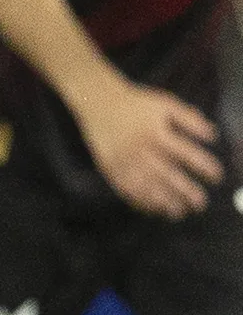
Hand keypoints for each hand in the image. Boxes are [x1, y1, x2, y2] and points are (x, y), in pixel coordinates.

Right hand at [76, 77, 223, 217]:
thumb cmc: (136, 103)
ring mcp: (124, 161)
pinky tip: (152, 208)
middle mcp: (141, 150)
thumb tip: (212, 136)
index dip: (205, 167)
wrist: (98, 102)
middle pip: (168, 176)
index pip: (187, 154)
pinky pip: (125, 189)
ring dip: (164, 202)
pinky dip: (139, 201)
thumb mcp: (166, 103)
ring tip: (178, 213)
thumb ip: (190, 119)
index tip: (216, 177)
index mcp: (158, 134)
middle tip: (200, 204)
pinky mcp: (109, 168)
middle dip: (186, 192)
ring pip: (146, 187)